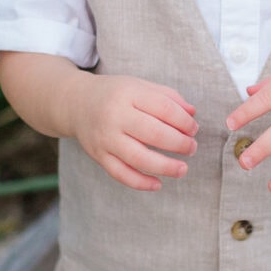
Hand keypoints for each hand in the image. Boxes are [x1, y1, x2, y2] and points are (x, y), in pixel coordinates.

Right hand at [72, 75, 196, 191]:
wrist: (77, 103)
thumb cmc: (116, 95)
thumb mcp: (140, 86)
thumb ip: (168, 97)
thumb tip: (192, 115)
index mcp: (128, 94)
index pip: (164, 109)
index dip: (184, 121)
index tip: (193, 129)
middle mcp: (115, 116)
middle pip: (154, 133)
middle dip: (179, 143)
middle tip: (192, 148)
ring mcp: (105, 138)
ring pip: (138, 158)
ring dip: (165, 167)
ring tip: (182, 169)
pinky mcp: (98, 156)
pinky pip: (121, 174)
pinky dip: (140, 182)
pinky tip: (158, 184)